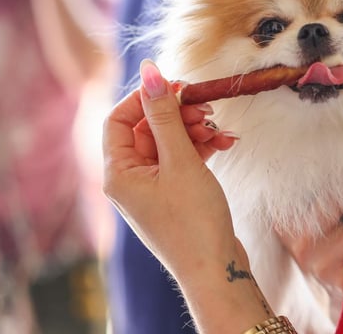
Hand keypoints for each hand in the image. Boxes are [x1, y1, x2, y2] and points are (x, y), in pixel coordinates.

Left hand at [102, 59, 238, 275]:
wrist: (215, 269)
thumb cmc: (193, 220)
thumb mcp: (180, 161)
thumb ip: (165, 115)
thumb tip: (150, 72)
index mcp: (118, 173)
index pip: (119, 118)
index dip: (145, 98)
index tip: (177, 87)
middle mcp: (130, 180)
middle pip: (147, 129)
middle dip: (178, 115)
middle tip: (206, 108)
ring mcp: (152, 188)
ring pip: (169, 143)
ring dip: (194, 130)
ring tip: (219, 130)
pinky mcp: (174, 195)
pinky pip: (182, 159)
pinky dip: (201, 149)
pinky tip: (224, 144)